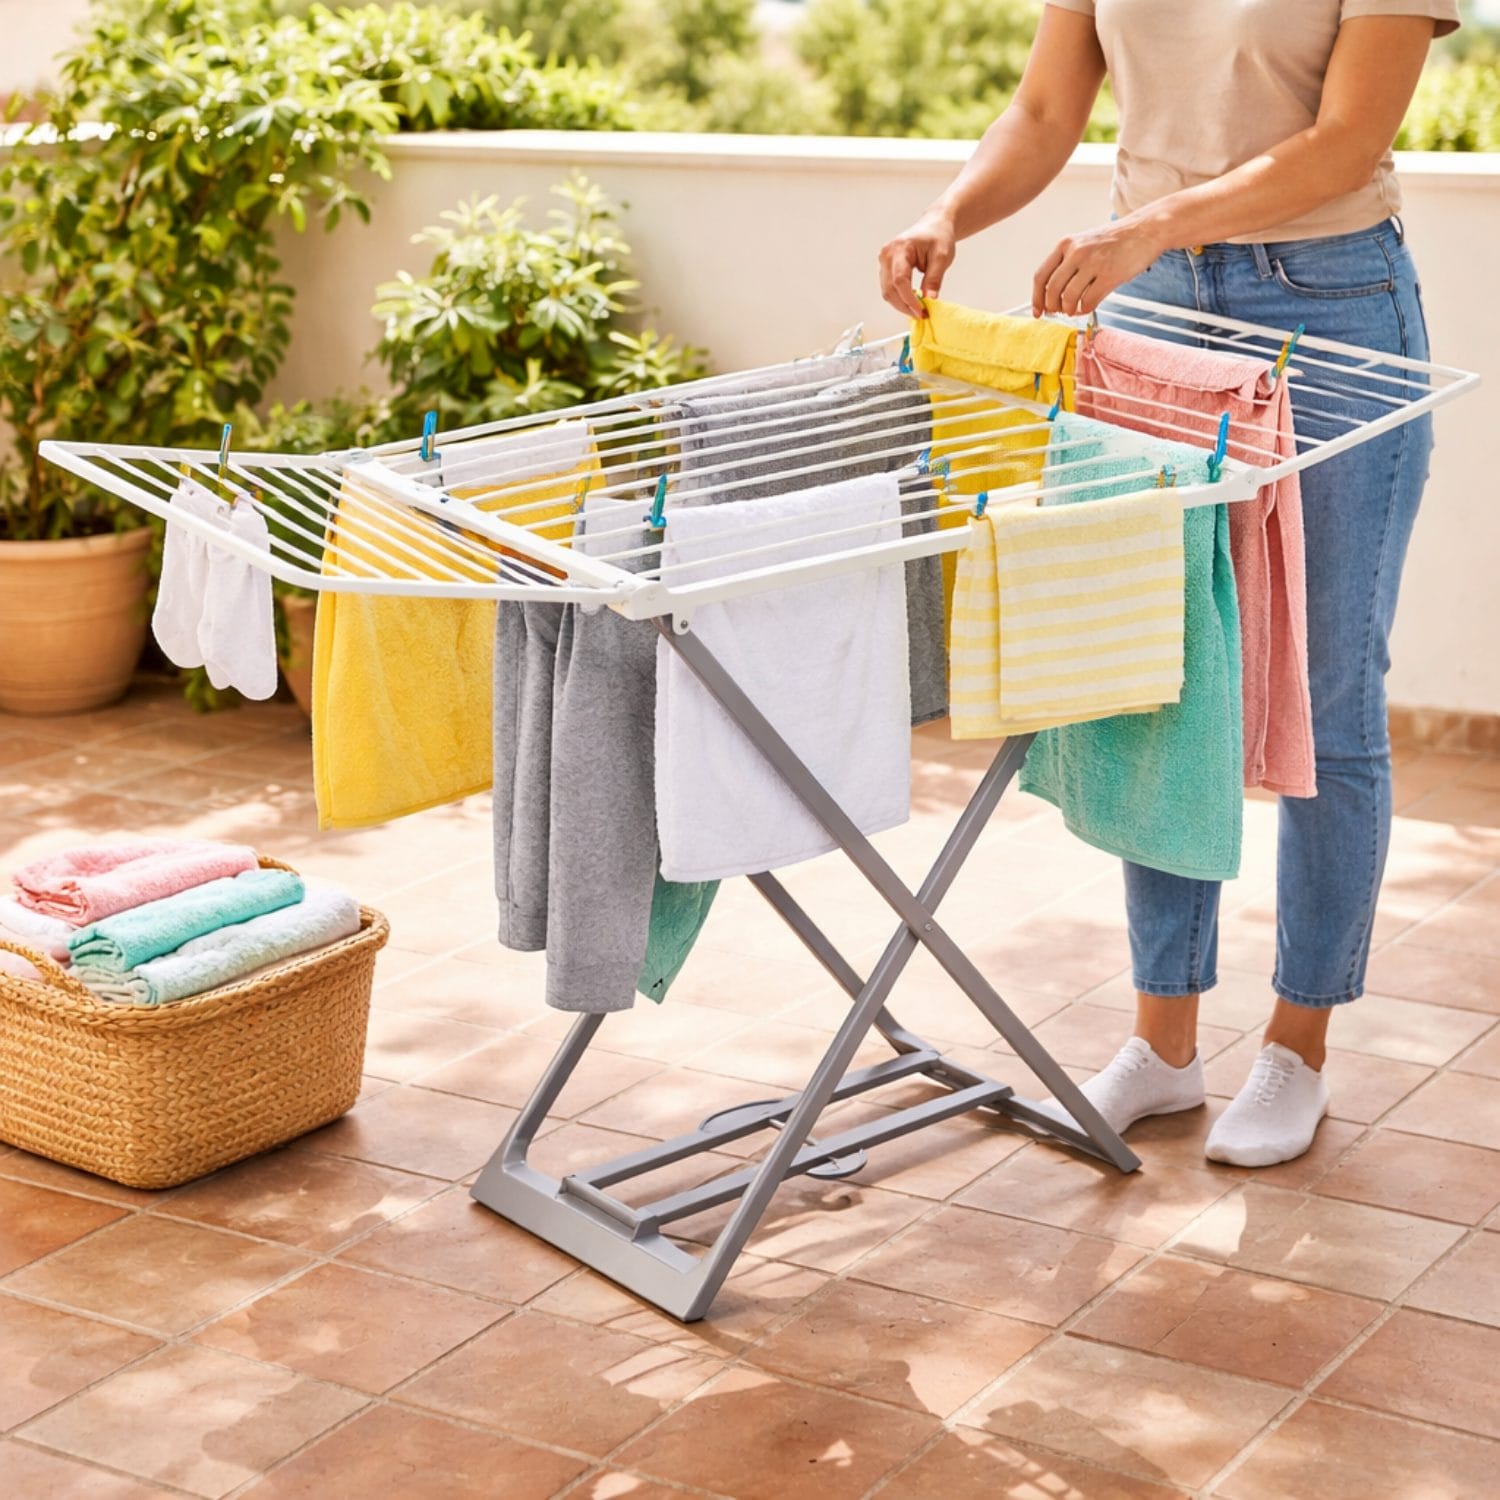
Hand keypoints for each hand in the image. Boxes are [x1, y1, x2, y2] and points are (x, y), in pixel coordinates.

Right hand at [878, 213, 956, 318]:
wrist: (934, 226)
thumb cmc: (938, 236)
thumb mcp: (942, 257)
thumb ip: (934, 278)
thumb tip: (929, 299)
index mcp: (901, 248)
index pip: (900, 280)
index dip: (909, 299)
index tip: (921, 311)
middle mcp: (887, 254)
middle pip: (890, 289)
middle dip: (904, 306)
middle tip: (921, 315)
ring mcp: (884, 261)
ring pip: (887, 291)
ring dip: (901, 304)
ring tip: (918, 309)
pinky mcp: (886, 267)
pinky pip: (889, 288)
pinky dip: (900, 298)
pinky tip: (912, 301)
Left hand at [1032, 218, 1163, 316]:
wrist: (1146, 230)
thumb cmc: (1115, 240)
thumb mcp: (1084, 243)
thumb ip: (1067, 264)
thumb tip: (1051, 296)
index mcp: (1066, 244)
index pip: (1040, 276)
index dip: (1036, 298)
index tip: (1037, 312)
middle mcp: (1077, 252)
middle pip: (1052, 290)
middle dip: (1052, 307)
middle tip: (1059, 312)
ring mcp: (1093, 263)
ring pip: (1068, 299)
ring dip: (1069, 310)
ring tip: (1075, 309)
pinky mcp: (1109, 275)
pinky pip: (1088, 302)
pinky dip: (1085, 310)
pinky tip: (1088, 306)